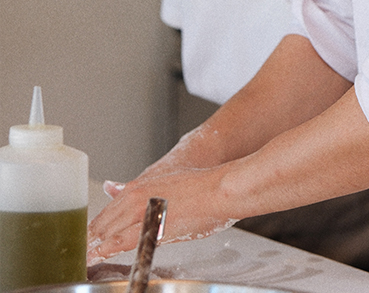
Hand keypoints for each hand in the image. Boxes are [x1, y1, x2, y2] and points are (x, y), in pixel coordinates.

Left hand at [86, 166, 237, 264]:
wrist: (221, 189)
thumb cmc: (200, 186)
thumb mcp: (164, 179)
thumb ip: (136, 188)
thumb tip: (111, 186)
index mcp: (139, 187)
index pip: (107, 211)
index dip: (96, 226)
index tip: (88, 237)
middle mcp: (136, 199)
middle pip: (103, 223)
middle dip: (90, 237)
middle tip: (79, 251)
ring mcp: (142, 214)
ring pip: (107, 233)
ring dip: (94, 245)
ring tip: (84, 256)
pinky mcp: (153, 229)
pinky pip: (121, 243)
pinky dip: (106, 250)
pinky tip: (97, 256)